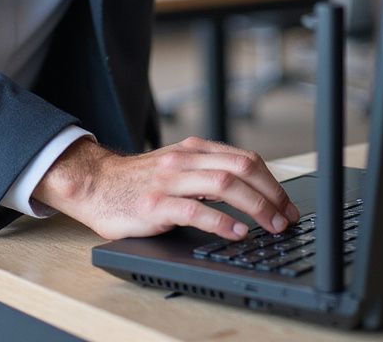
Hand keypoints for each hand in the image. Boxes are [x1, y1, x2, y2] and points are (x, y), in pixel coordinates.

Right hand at [32, 135, 299, 240]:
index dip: (272, 182)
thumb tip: (251, 192)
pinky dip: (221, 222)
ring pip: (224, 184)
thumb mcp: (179, 168)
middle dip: (271, 194)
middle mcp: (186, 160)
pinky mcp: (156, 205)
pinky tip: (237, 233)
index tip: (287, 205)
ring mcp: (171, 181)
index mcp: (195, 150)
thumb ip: (208, 172)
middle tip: (286, 218)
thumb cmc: (139, 182)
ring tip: (271, 226)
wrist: (96, 184)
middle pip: (242, 168)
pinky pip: (195, 210)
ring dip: (255, 206)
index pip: (246, 159)